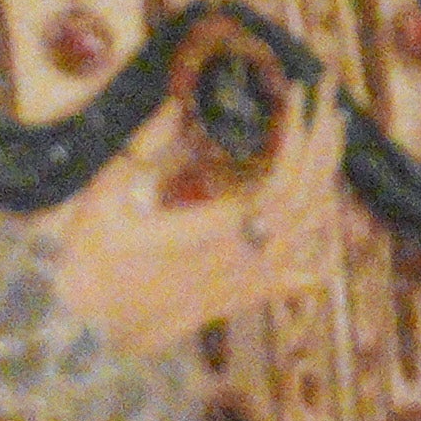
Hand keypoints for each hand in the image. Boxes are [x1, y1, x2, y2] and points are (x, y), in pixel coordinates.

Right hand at [30, 74, 348, 363]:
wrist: (86, 331)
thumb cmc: (90, 262)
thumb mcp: (105, 197)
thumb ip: (144, 149)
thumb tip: (174, 104)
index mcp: (214, 232)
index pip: (280, 178)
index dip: (296, 132)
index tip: (296, 92)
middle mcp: (244, 258)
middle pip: (307, 194)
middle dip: (323, 137)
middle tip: (328, 90)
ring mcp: (248, 283)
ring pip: (311, 228)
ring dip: (328, 175)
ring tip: (333, 130)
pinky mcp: (243, 298)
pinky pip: (301, 275)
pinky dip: (324, 245)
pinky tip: (334, 223)